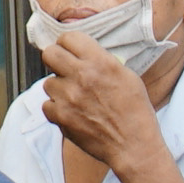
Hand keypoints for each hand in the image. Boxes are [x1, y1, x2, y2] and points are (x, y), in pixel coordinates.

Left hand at [32, 10, 171, 178]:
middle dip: (56, 60)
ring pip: (48, 82)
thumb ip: (102, 62)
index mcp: (100, 62)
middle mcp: (81, 76)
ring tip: (76, 98)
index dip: (69, 44)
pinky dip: (57, 109)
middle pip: (49, 54)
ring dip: (59, 88)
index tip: (71, 51)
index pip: (68, 37)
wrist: (132, 145)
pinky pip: (47, 105)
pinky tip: (72, 112)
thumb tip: (84, 55)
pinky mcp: (60, 117)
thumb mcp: (127, 76)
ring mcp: (68, 97)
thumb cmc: (135, 112)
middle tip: (64, 68)